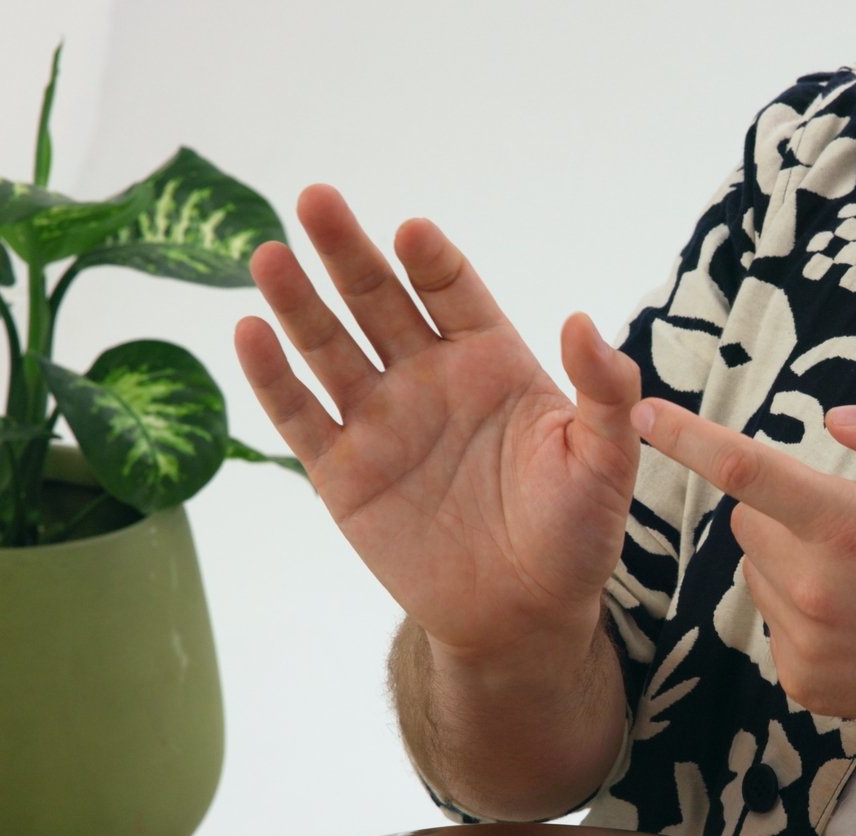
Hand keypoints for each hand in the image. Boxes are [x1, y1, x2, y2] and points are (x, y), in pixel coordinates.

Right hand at [234, 185, 641, 660]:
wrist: (524, 615)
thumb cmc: (574, 533)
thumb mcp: (605, 462)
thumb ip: (602, 392)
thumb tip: (585, 322)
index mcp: (492, 361)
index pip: (453, 291)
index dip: (431, 261)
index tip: (414, 233)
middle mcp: (429, 377)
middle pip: (378, 299)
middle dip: (348, 252)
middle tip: (317, 199)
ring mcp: (380, 421)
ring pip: (330, 348)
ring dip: (297, 302)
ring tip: (268, 256)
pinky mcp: (343, 472)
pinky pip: (300, 417)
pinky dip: (272, 378)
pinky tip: (250, 333)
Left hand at [632, 389, 855, 741]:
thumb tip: (835, 420)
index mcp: (852, 527)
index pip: (746, 471)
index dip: (687, 438)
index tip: (643, 415)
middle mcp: (819, 589)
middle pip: (747, 522)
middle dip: (781, 509)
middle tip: (851, 523)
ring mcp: (808, 644)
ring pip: (758, 573)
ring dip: (792, 562)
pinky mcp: (806, 684)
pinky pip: (775, 623)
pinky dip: (804, 612)